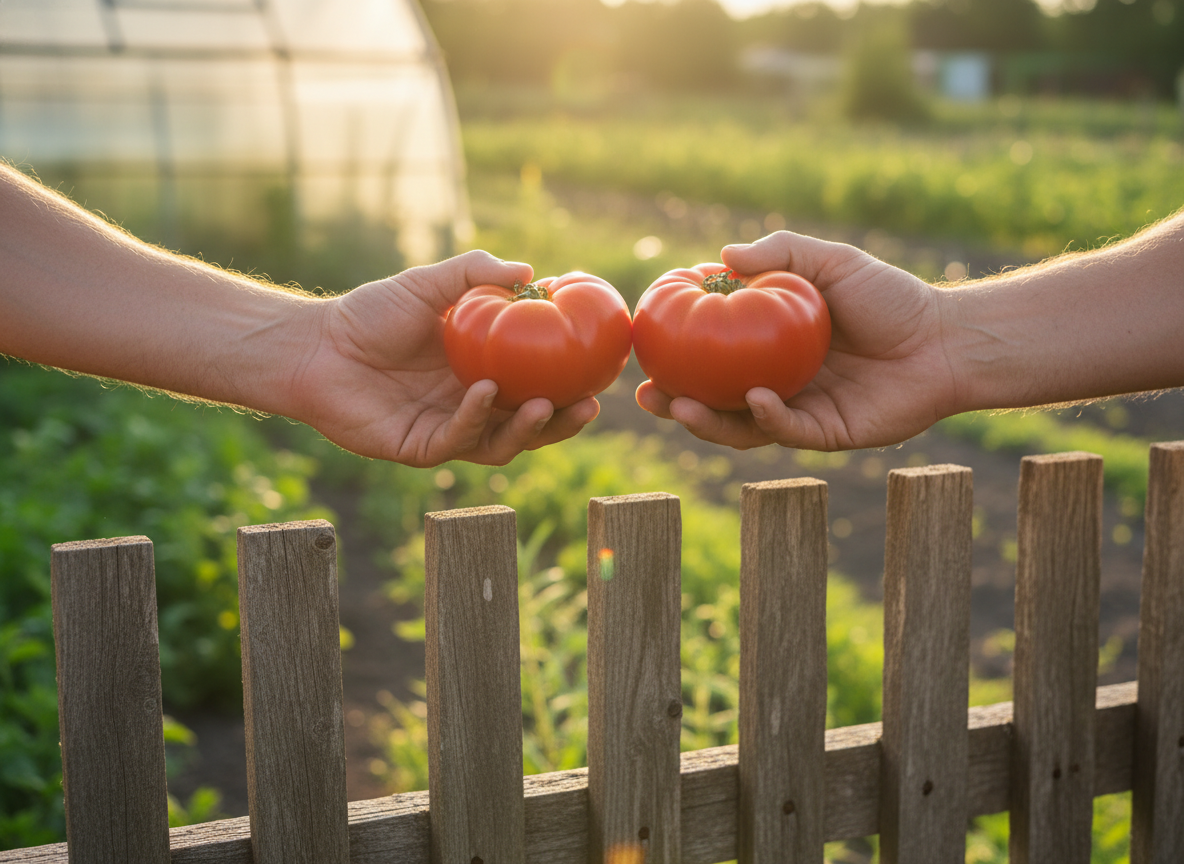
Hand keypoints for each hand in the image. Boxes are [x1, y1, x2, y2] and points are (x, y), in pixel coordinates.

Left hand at [288, 251, 599, 466]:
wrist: (315, 346)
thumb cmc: (369, 313)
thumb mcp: (430, 284)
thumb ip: (476, 274)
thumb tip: (530, 269)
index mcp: (483, 372)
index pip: (537, 384)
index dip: (569, 382)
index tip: (599, 367)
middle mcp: (471, 406)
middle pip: (531, 423)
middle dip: (563, 420)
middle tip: (589, 404)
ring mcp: (448, 429)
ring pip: (502, 442)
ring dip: (528, 428)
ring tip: (547, 404)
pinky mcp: (420, 448)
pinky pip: (459, 440)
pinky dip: (476, 419)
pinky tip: (485, 392)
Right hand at [635, 231, 957, 450]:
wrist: (946, 340)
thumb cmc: (890, 297)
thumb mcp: (831, 263)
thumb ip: (780, 253)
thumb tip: (721, 254)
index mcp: (769, 346)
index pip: (712, 352)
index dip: (676, 353)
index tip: (643, 344)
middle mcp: (775, 381)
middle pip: (713, 398)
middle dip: (675, 401)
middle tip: (644, 393)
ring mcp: (798, 410)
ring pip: (740, 425)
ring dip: (706, 420)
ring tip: (679, 407)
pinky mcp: (824, 434)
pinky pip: (785, 429)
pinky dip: (765, 416)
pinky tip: (753, 399)